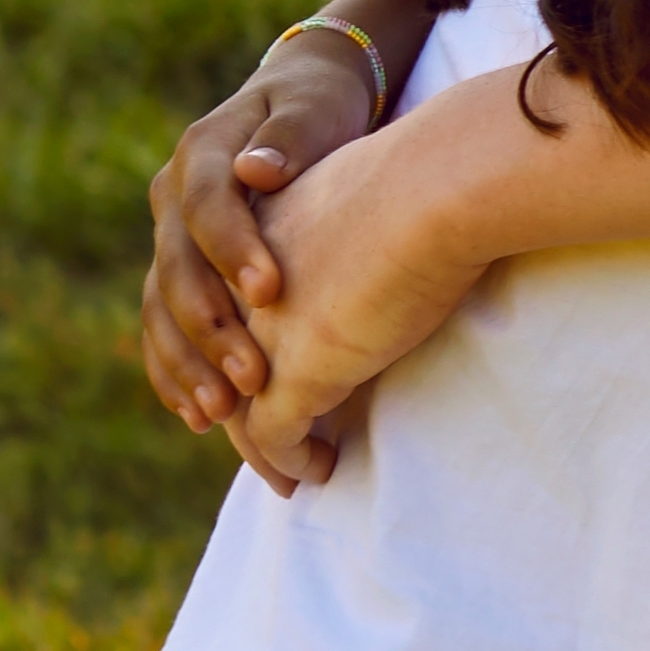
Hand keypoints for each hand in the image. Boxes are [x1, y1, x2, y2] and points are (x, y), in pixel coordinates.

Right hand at [145, 18, 394, 431]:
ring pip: (159, 307)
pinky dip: (175, 373)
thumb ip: (291, 136)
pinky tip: (200, 417)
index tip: (270, 292)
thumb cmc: (321, 105)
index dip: (231, 248)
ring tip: (221, 413)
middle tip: (252, 378)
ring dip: (186, 363)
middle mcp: (173, 198)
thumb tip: (256, 169)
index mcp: (205, 152)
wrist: (300, 102)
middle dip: (210, 327)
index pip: (206, 203)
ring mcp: (170, 238)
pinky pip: (163, 328)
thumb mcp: (316, 106)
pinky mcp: (180, 272)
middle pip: (176, 268)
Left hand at [217, 118, 499, 489]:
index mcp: (245, 235)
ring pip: (237, 409)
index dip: (224, 352)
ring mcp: (259, 331)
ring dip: (259, 451)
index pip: (215, 306)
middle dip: (232, 410)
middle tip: (264, 445)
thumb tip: (374, 234)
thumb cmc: (423, 176)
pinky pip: (274, 434)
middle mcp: (234, 286)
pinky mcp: (295, 370)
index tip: (248, 384)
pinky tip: (320, 468)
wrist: (435, 186)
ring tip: (290, 474)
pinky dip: (289, 460)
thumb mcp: (356, 193)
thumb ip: (338, 224)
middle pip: (215, 364)